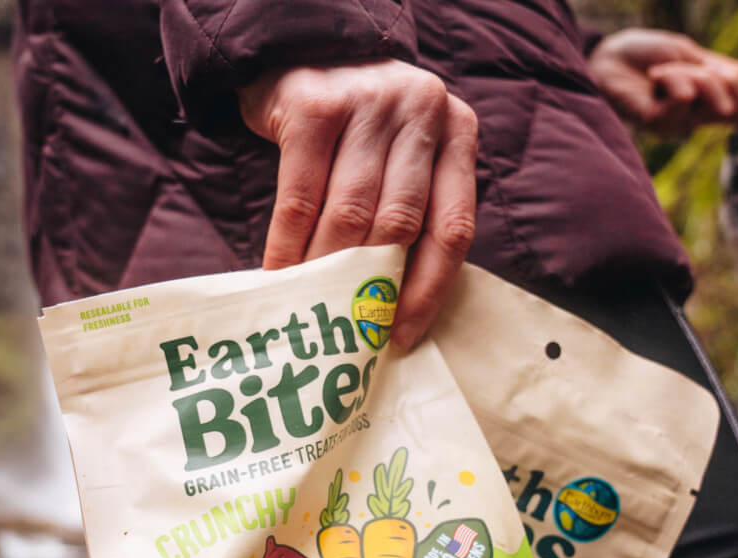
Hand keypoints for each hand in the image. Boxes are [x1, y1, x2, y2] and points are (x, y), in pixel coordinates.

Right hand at [239, 60, 478, 350]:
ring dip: (328, 270)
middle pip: (399, 223)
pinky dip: (287, 245)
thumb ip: (415, 206)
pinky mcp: (313, 106)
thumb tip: (394, 304)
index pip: (453, 226)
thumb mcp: (405, 150)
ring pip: (351, 213)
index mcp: (457, 131)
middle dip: (372, 286)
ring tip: (312, 309)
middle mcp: (420, 112)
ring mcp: (367, 104)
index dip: (428, 288)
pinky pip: (300, 197)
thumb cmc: (358, 124)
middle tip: (349, 330)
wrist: (302, 45)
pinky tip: (280, 274)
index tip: (400, 333)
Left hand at [588, 29, 737, 134]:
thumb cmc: (642, 54)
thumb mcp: (688, 55)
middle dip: (723, 78)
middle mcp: (693, 118)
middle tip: (692, 66)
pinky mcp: (658, 123)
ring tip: (665, 69)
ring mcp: (676, 124)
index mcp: (704, 102)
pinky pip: (685, 97)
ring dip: (693, 74)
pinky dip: (674, 77)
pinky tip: (655, 76)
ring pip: (713, 100)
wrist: (604, 56)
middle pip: (736, 107)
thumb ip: (718, 69)